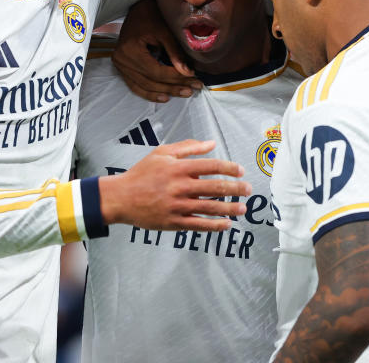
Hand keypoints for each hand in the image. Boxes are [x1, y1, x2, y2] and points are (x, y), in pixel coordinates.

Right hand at [99, 139, 250, 230]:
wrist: (120, 197)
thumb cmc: (141, 174)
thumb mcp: (162, 153)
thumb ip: (188, 148)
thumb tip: (211, 144)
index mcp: (178, 167)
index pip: (211, 166)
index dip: (230, 168)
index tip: (241, 171)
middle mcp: (180, 186)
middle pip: (215, 187)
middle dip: (236, 188)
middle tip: (248, 189)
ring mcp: (177, 206)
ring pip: (210, 208)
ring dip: (230, 208)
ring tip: (243, 208)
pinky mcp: (173, 222)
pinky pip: (199, 224)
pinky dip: (214, 225)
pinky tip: (226, 224)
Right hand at [111, 0, 202, 101]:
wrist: (137, 10)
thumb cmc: (152, 17)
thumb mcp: (165, 32)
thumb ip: (175, 53)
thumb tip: (188, 73)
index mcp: (130, 49)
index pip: (156, 70)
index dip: (175, 76)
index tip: (193, 77)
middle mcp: (122, 59)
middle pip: (151, 80)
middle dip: (174, 86)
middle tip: (194, 88)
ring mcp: (120, 65)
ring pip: (144, 86)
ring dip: (165, 91)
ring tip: (184, 93)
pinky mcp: (121, 68)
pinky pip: (135, 85)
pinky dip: (150, 93)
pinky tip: (164, 97)